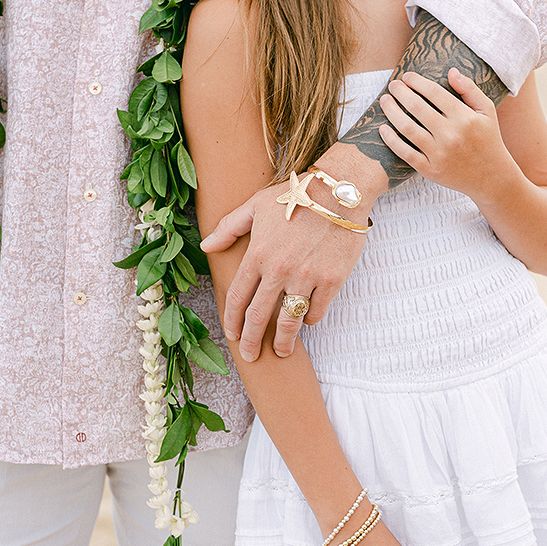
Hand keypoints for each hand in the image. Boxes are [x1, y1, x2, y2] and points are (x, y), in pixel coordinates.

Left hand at [200, 183, 369, 359]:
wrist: (340, 191)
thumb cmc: (297, 195)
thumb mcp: (256, 205)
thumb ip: (229, 227)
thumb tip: (206, 246)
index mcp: (257, 254)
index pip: (237, 298)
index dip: (231, 321)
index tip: (231, 335)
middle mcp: (278, 270)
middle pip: (258, 316)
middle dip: (251, 340)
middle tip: (250, 355)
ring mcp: (306, 277)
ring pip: (288, 321)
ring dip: (282, 342)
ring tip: (280, 352)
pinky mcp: (331, 280)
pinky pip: (316, 311)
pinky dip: (310, 319)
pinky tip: (306, 319)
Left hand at [378, 67, 514, 202]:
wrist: (491, 177)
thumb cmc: (488, 139)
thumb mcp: (487, 111)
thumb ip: (470, 89)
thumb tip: (451, 71)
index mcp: (465, 118)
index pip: (434, 93)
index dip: (417, 82)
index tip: (407, 76)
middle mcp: (451, 135)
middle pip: (417, 107)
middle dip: (401, 92)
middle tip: (393, 85)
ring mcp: (439, 153)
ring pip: (407, 128)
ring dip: (391, 111)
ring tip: (385, 101)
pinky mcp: (430, 170)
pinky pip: (405, 153)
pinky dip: (391, 140)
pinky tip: (383, 128)